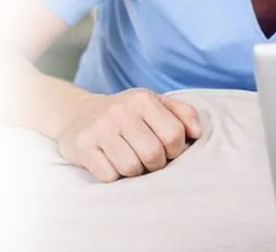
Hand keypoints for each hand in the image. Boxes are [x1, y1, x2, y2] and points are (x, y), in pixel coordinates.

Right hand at [56, 88, 201, 182]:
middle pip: (153, 155)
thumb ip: (183, 114)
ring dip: (134, 172)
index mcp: (143, 99)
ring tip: (128, 159)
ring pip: (131, 168)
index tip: (166, 149)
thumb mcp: (155, 104)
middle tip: (147, 158)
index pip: (174, 135)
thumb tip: (198, 133)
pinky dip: (113, 175)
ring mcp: (99, 128)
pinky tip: (109, 161)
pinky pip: (109, 176)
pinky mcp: (82, 146)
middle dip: (155, 164)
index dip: (175, 150)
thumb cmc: (126, 114)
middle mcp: (120, 110)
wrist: (77, 114)